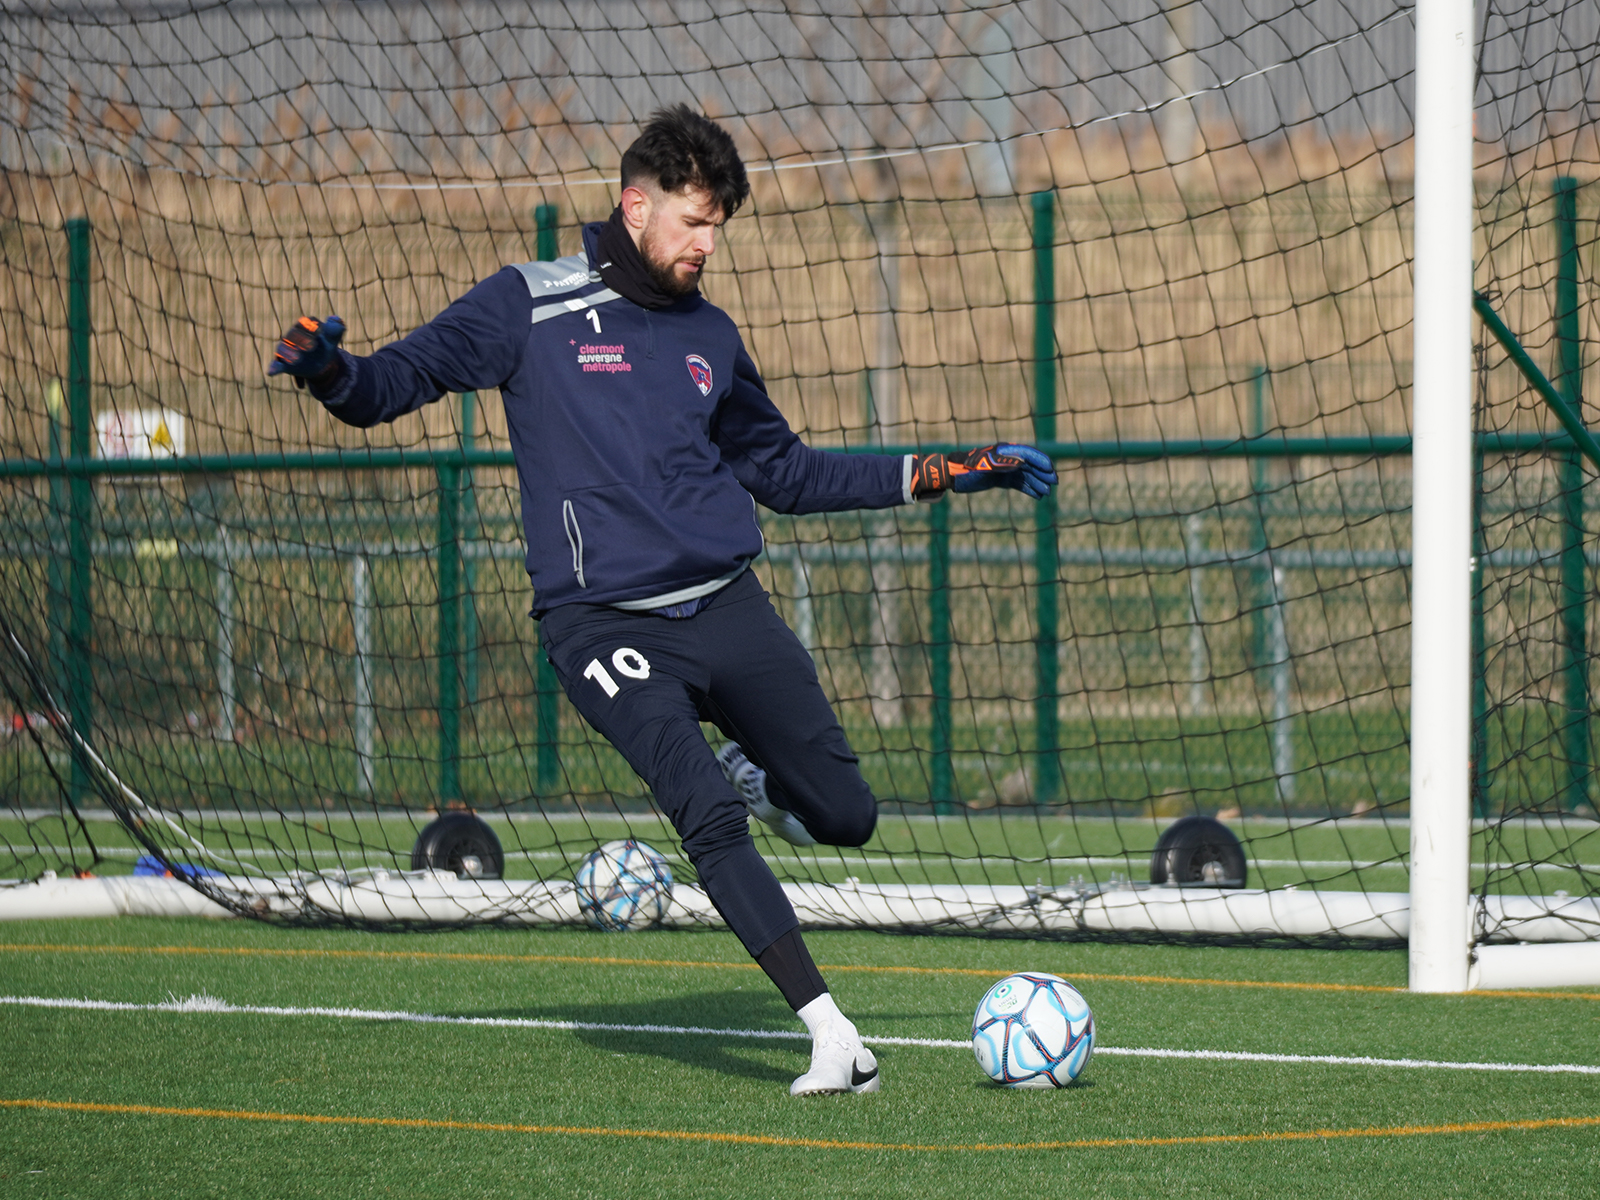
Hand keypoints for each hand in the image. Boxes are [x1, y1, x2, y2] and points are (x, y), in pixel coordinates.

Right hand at [267, 315, 345, 389]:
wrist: (322, 363)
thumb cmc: (326, 345)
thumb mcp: (333, 337)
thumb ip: (336, 328)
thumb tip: (336, 319)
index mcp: (303, 327)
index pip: (305, 323)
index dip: (311, 327)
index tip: (320, 331)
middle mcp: (292, 336)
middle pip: (293, 335)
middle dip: (301, 339)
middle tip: (312, 346)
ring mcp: (287, 349)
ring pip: (284, 349)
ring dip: (289, 353)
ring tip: (297, 359)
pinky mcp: (284, 363)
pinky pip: (276, 364)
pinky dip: (274, 368)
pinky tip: (271, 372)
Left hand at [910, 444, 1056, 499]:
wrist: (953, 474)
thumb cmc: (967, 468)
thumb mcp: (984, 466)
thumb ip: (1002, 463)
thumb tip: (1022, 463)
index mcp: (1005, 451)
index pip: (1027, 454)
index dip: (1040, 461)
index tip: (1050, 469)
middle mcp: (1007, 459)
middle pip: (1030, 465)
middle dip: (1042, 473)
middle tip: (1054, 483)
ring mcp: (1005, 469)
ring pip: (1026, 476)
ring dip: (1037, 483)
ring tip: (1047, 493)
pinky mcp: (1000, 479)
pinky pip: (1018, 484)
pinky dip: (1028, 489)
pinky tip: (1037, 496)